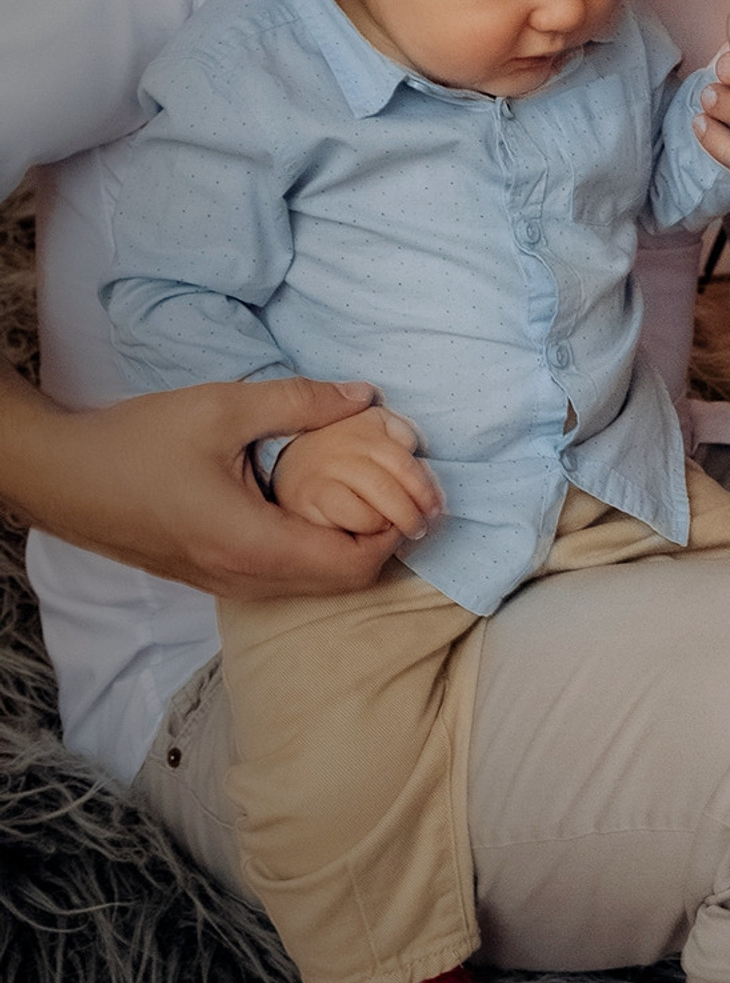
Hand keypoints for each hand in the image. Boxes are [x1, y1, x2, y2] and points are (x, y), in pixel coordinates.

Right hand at [8, 375, 424, 599]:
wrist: (59, 474)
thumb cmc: (137, 441)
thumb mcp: (226, 408)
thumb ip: (303, 401)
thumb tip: (367, 397)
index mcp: (249, 543)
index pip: (350, 565)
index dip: (395, 534)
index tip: (416, 494)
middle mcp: (239, 576)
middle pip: (337, 584)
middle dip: (381, 544)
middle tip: (405, 497)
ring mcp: (220, 582)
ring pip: (308, 585)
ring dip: (348, 551)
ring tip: (369, 499)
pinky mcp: (206, 573)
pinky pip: (279, 578)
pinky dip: (314, 553)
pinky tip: (317, 509)